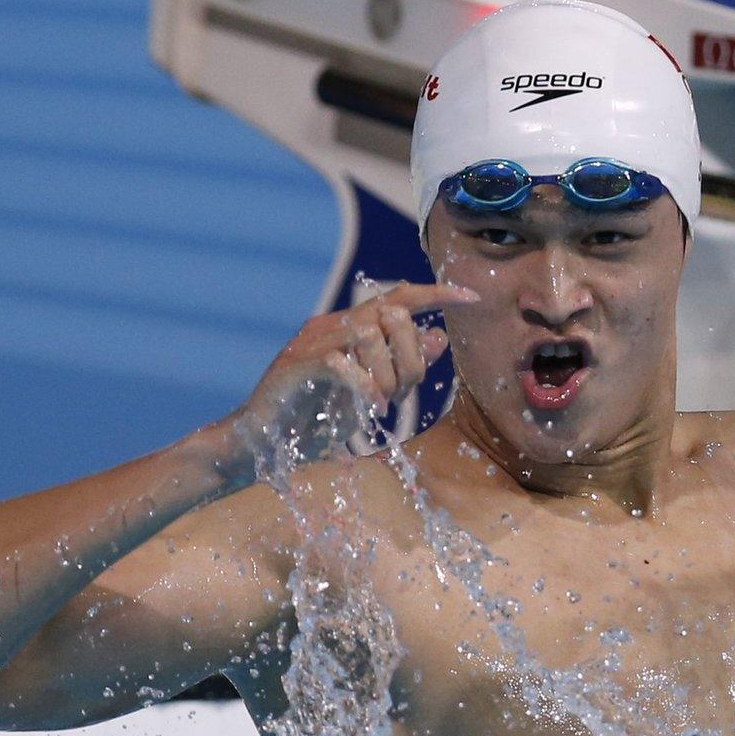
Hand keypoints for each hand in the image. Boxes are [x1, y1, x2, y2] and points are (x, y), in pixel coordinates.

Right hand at [226, 281, 479, 469]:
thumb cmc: (317, 416)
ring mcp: (311, 342)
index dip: (436, 294)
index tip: (471, 296)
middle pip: (391, 313)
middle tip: (401, 392)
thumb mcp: (372, 389)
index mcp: (349, 326)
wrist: (263, 441)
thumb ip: (403, 363)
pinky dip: (364, 386)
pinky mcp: (296, 365)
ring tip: (383, 402)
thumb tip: (440, 337)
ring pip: (368, 332)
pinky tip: (371, 408)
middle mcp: (331, 324)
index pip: (399, 298)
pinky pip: (342, 363)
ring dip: (387, 372)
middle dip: (409, 354)